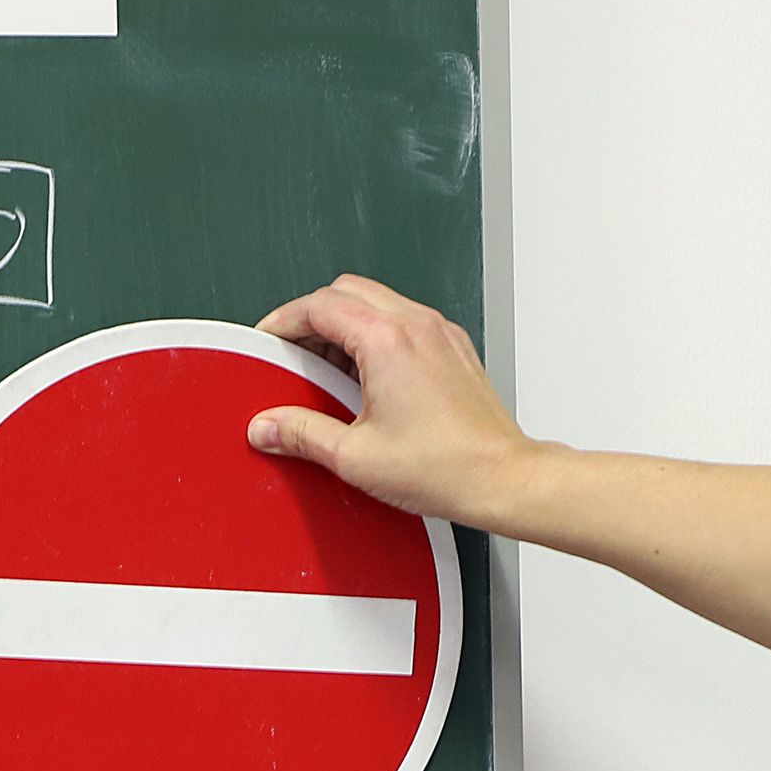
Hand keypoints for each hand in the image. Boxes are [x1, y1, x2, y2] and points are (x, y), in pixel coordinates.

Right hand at [251, 276, 553, 530]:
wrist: (501, 478)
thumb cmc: (447, 467)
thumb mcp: (354, 457)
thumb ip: (302, 434)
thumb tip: (270, 427)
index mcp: (387, 341)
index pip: (318, 305)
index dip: (283, 321)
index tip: (269, 341)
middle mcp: (417, 325)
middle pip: (346, 291)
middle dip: (312, 317)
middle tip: (293, 353)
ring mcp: (440, 333)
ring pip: (377, 302)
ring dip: (345, 325)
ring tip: (327, 369)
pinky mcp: (454, 348)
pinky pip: (405, 321)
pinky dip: (377, 335)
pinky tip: (367, 377)